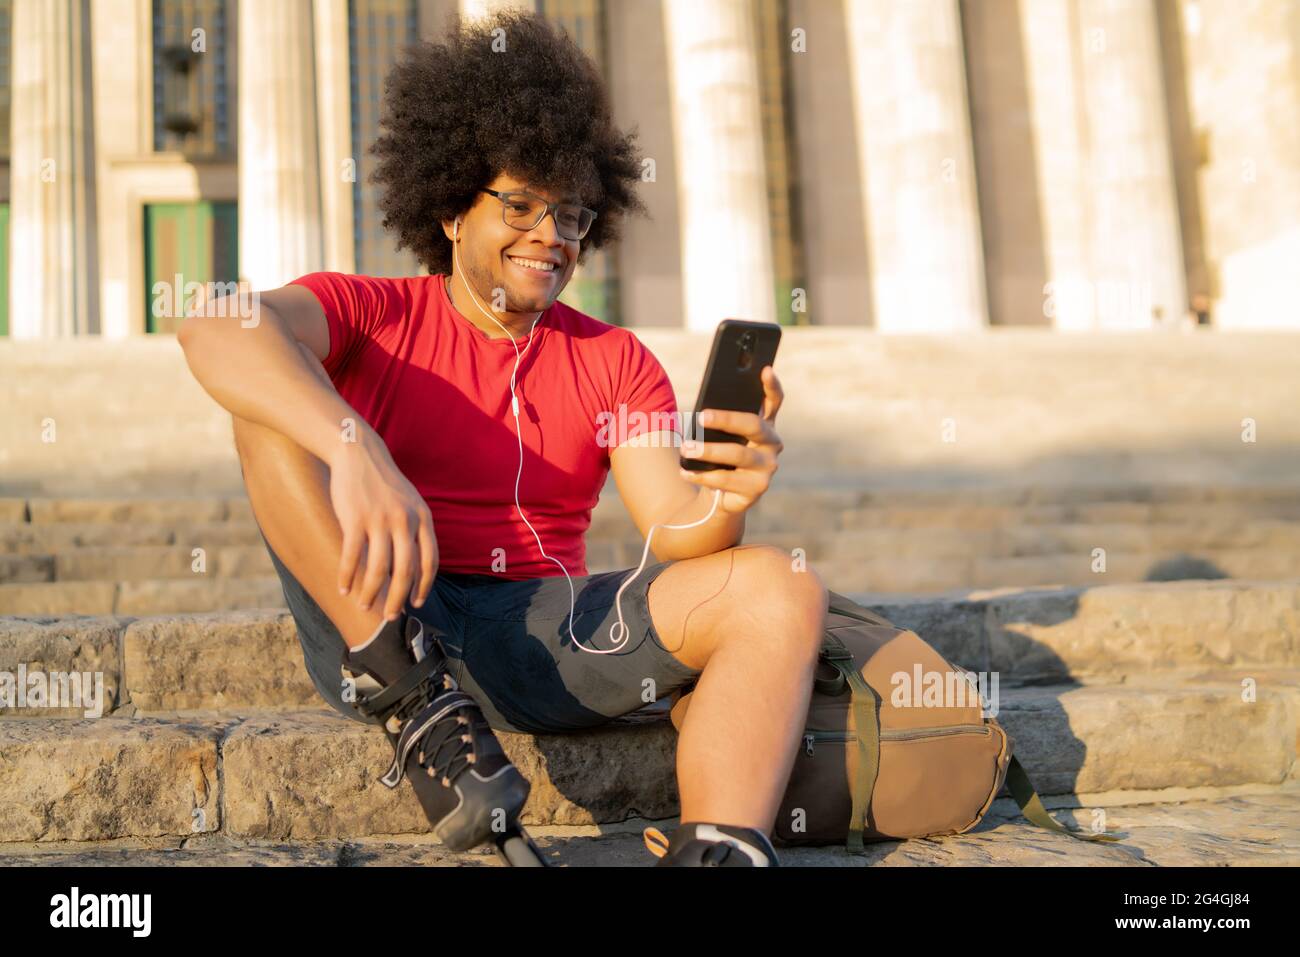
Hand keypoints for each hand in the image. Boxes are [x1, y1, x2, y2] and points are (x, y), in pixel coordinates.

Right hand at [328, 428, 437, 620]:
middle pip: (405, 571)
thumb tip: (413, 567)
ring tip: (363, 604)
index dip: (424, 586)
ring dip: (370, 592)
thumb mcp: (410, 502)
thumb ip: (415, 530)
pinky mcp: (354, 519)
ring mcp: (379, 520)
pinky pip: (352, 556)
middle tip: (390, 617)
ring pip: (379, 569)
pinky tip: (343, 588)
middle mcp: (405, 521)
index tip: (416, 603)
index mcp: (423, 518)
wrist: (359, 453)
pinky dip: (347, 576)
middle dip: (397, 599)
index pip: (430, 562)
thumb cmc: (384, 484)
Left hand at [678, 365, 783, 513]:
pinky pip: (727, 480)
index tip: (765, 369)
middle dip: (726, 419)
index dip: (771, 386)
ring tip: (686, 448)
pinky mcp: (757, 489)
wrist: (722, 495)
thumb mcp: (721, 437)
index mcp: (765, 424)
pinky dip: (702, 475)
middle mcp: (772, 444)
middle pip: (753, 425)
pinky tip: (685, 471)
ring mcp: (767, 467)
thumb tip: (702, 413)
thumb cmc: (721, 457)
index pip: (774, 401)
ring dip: (709, 451)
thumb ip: (721, 422)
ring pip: (738, 454)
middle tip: (701, 417)